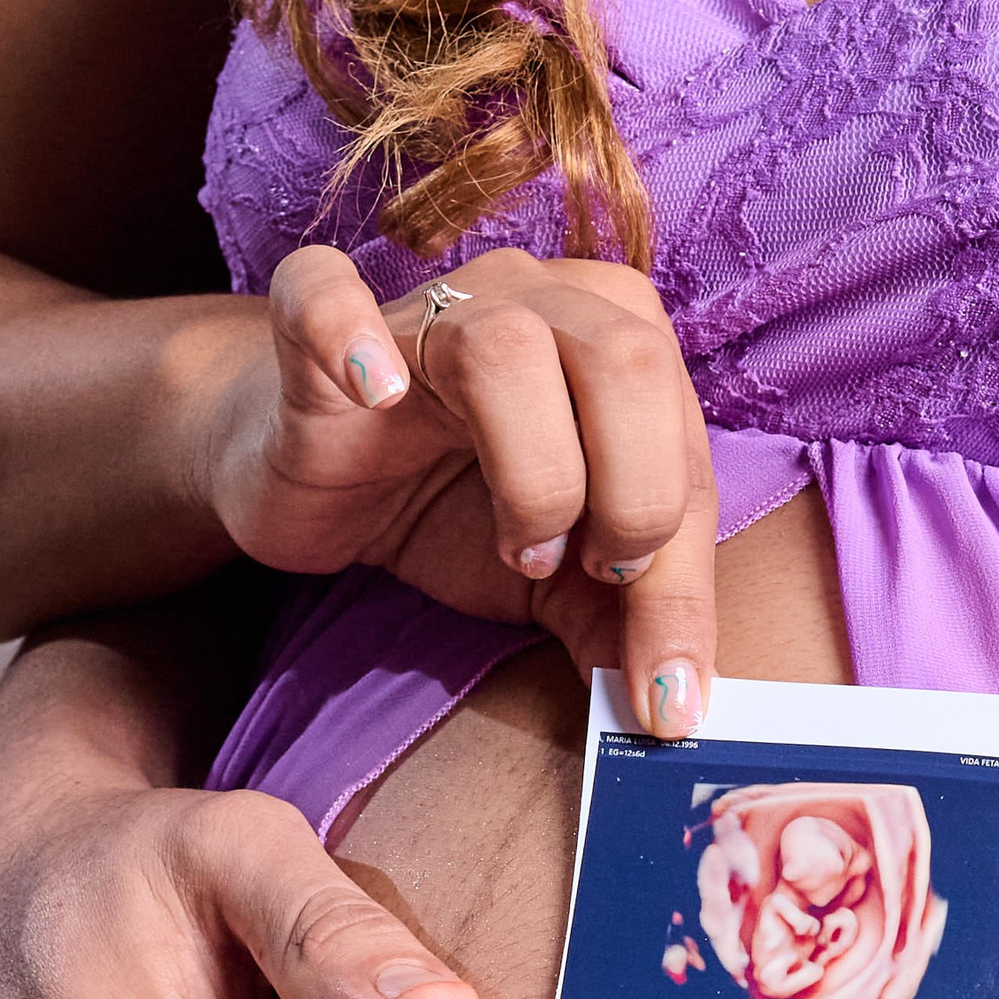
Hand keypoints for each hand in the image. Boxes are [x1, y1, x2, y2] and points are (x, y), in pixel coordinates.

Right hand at [199, 244, 717, 735]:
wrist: (310, 477)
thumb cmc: (448, 506)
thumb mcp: (556, 580)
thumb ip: (620, 624)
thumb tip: (672, 704)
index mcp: (621, 344)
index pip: (688, 455)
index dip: (684, 583)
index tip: (670, 696)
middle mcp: (539, 300)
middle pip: (628, 366)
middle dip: (632, 499)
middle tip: (585, 575)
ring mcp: (430, 305)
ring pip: (509, 346)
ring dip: (530, 470)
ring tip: (516, 544)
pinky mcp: (317, 330)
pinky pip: (328, 294)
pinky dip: (351, 337)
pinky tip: (373, 393)